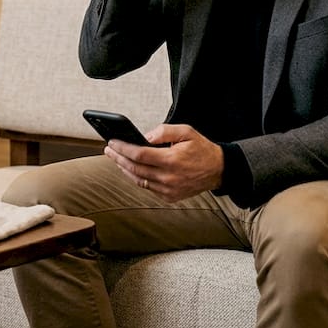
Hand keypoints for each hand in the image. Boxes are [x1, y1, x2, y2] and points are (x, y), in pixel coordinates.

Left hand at [103, 124, 223, 201]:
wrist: (218, 170)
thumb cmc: (202, 149)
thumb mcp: (186, 131)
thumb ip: (164, 131)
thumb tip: (144, 137)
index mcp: (172, 160)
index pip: (139, 154)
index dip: (123, 148)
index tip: (112, 142)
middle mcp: (169, 177)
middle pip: (135, 168)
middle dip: (118, 158)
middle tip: (108, 149)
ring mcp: (169, 189)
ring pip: (139, 180)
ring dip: (124, 169)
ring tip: (116, 158)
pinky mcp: (170, 196)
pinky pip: (148, 187)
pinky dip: (137, 178)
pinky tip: (130, 169)